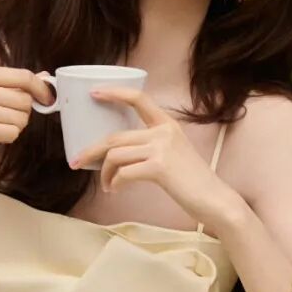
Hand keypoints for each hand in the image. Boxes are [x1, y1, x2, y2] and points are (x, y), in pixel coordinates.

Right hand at [0, 65, 52, 171]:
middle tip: (6, 117)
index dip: (41, 88)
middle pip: (25, 99)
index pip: (23, 76)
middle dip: (23, 112)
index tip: (48, 98)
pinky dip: (9, 136)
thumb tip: (45, 76)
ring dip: (16, 125)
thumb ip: (13, 84)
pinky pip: (13, 132)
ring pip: (22, 117)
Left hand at [76, 88, 232, 230]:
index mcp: (167, 124)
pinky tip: (116, 190)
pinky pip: (123, 173)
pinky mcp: (159, 167)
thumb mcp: (174, 152)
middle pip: (115, 136)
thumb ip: (151, 145)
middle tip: (77, 162)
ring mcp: (162, 148)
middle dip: (91, 150)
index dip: (114, 93)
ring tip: (108, 185)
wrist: (214, 199)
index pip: (138, 98)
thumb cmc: (192, 181)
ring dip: (104, 173)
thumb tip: (116, 153)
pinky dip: (115, 183)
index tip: (94, 93)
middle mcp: (164, 131)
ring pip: (115, 155)